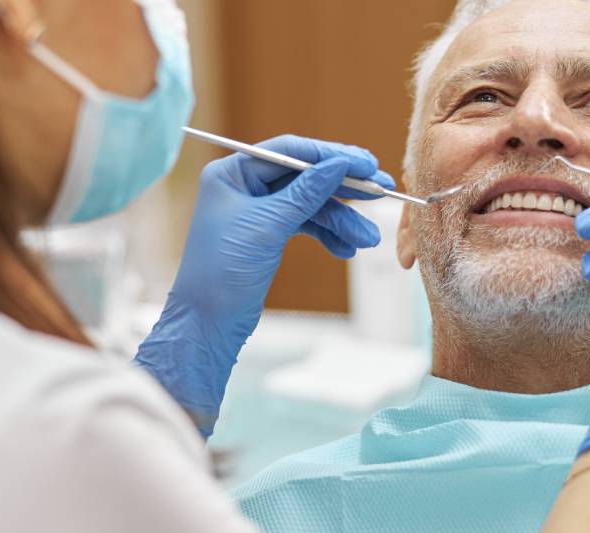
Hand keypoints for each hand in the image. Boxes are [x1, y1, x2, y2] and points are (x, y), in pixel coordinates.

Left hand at [134, 135, 393, 434]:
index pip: (290, 152)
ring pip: (310, 204)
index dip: (330, 156)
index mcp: (233, 172)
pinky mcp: (268, 234)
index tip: (366, 164)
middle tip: (380, 192)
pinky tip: (346, 249)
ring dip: (341, 220)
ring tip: (367, 239)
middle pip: (304, 176)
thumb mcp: (268, 225)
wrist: (208, 322)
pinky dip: (327, 235)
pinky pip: (306, 224)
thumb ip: (306, 192)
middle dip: (343, 188)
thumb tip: (339, 164)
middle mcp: (244, 185)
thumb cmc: (224, 270)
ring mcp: (257, 210)